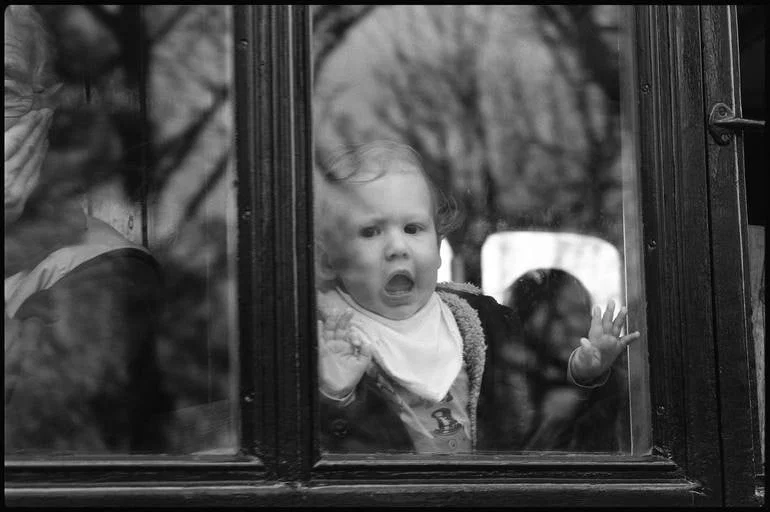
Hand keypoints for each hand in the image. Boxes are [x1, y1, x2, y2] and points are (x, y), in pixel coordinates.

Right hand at [5, 109, 52, 225]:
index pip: (14, 142)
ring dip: (41, 141)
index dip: (27, 125)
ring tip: (46, 125)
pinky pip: (34, 175)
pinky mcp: (20, 202)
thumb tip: (13, 135)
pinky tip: (42, 147)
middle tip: (48, 113)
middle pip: (27, 150)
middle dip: (38, 129)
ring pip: (33, 162)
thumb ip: (3, 150)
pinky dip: (39, 159)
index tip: (37, 113)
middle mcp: (6, 182)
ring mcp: (15, 194)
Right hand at [318, 309, 371, 399]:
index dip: (353, 332)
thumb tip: (367, 342)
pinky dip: (318, 331)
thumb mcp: (361, 366)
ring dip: (332, 321)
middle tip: (347, 311)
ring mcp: (328, 347)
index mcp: (346, 347)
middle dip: (342, 319)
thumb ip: (365, 353)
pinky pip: (319, 339)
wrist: (337, 390)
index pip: (349, 334)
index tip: (355, 338)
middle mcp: (337, 345)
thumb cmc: (349, 379)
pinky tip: (320, 322)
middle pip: (339, 328)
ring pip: (329, 330)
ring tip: (334, 311)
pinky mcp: (320, 351)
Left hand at [571, 299, 640, 382]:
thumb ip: (585, 350)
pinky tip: (638, 333)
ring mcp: (611, 341)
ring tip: (624, 309)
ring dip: (620, 318)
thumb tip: (582, 341)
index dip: (596, 317)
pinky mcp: (617, 347)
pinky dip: (631, 338)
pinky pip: (625, 341)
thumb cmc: (586, 362)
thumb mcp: (584, 358)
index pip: (595, 325)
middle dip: (609, 312)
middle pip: (607, 322)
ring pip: (616, 327)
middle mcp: (603, 337)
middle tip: (611, 301)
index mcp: (594, 338)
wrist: (591, 368)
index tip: (597, 307)